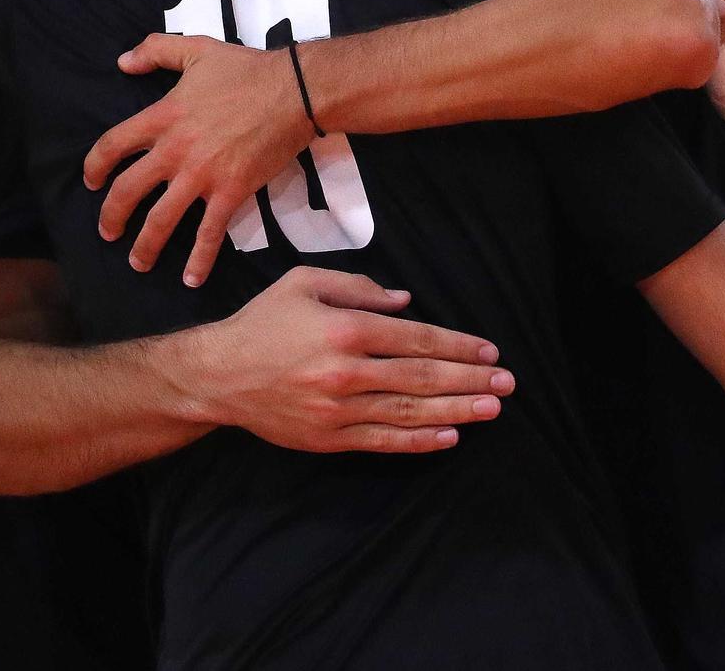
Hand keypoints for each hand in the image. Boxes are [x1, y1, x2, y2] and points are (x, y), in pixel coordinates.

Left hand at [84, 33, 310, 285]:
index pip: (113, 145)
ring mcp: (202, 175)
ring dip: (145, 245)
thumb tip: (122, 61)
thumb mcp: (197, 50)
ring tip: (138, 262)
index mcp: (163, 116)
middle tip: (107, 232)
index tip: (92, 183)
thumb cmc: (247, 70)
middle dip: (111, 216)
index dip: (95, 167)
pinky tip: (191, 279)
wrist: (295, 92)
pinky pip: (209, 234)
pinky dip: (198, 260)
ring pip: (161, 219)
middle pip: (128, 190)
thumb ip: (155, 51)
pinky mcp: (231, 192)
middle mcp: (175, 150)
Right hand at [183, 266, 511, 453]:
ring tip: (492, 409)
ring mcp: (337, 409)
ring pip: (409, 412)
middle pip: (422, 378)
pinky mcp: (328, 438)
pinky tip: (450, 436)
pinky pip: (382, 441)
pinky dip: (418, 441)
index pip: (416, 338)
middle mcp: (345, 371)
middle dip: (470, 379)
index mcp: (344, 328)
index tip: (489, 350)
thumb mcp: (304, 283)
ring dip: (457, 411)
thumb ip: (358, 287)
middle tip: (508, 383)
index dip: (457, 346)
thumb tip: (406, 301)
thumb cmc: (262, 322)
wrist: (217, 375)